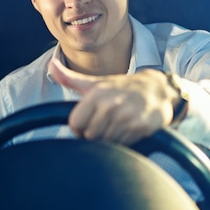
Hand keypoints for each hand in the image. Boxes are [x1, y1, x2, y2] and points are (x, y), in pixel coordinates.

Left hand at [49, 58, 179, 144]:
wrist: (158, 89)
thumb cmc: (121, 88)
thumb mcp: (95, 83)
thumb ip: (70, 78)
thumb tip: (51, 64)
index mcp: (96, 94)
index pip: (75, 124)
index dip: (79, 129)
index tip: (88, 125)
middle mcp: (110, 104)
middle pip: (90, 136)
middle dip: (96, 134)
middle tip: (106, 124)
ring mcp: (125, 116)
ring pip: (106, 142)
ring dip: (111, 139)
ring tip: (119, 125)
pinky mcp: (140, 127)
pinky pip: (123, 145)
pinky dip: (125, 141)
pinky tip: (129, 129)